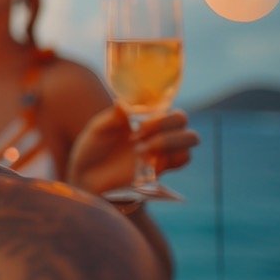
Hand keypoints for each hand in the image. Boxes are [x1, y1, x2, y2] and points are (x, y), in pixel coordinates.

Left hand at [66, 105, 198, 196]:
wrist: (88, 179)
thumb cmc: (92, 150)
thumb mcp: (98, 129)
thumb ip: (113, 116)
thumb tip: (125, 101)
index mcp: (141, 116)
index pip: (163, 102)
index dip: (157, 104)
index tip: (136, 117)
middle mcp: (155, 131)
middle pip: (182, 118)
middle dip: (165, 123)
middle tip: (138, 134)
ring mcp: (161, 149)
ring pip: (191, 137)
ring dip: (170, 140)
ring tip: (141, 149)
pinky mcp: (162, 168)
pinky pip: (183, 158)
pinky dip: (171, 156)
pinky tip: (147, 161)